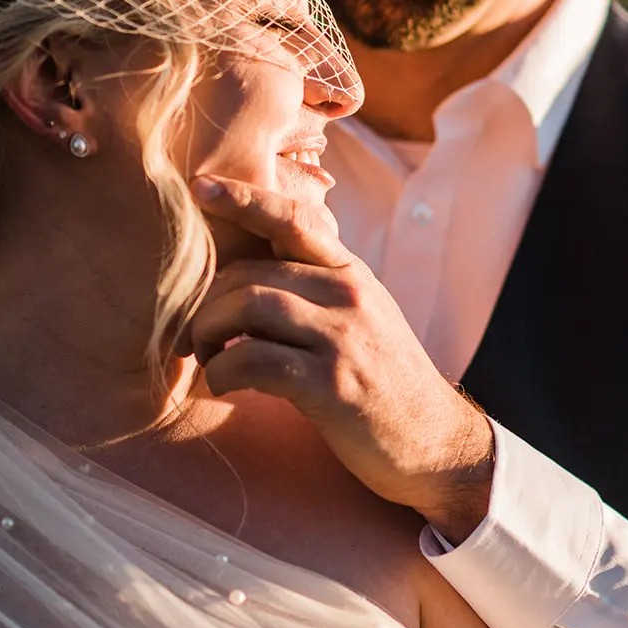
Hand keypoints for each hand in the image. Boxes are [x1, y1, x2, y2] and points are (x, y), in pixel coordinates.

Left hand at [180, 177, 494, 540]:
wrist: (434, 441)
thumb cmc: (383, 382)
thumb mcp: (361, 318)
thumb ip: (316, 289)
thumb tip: (251, 276)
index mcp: (351, 274)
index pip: (294, 218)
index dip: (243, 198)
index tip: (200, 186)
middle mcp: (349, 295)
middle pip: (249, 272)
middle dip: (205, 303)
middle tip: (193, 336)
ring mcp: (342, 338)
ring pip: (247, 306)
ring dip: (208, 333)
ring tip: (206, 357)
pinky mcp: (330, 384)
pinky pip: (252, 360)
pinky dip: (222, 371)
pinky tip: (223, 384)